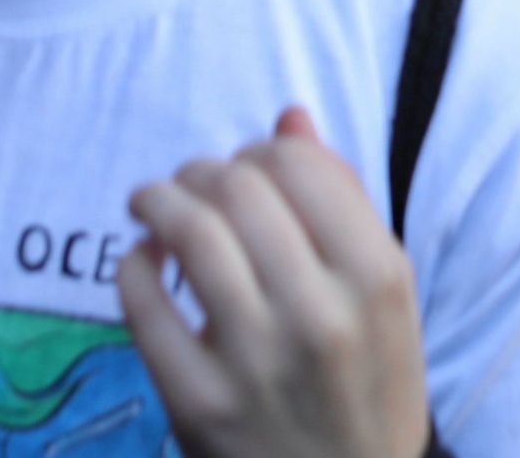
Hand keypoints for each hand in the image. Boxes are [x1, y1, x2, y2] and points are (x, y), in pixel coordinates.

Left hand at [117, 107, 426, 457]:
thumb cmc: (368, 389)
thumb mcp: (385, 301)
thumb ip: (344, 204)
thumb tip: (289, 117)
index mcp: (377, 280)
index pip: (298, 165)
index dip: (263, 150)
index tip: (248, 166)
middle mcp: (320, 315)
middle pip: (239, 188)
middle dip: (205, 171)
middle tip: (195, 184)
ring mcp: (255, 362)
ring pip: (188, 231)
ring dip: (160, 198)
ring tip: (154, 204)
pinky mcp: (197, 403)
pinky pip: (143, 301)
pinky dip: (135, 261)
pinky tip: (144, 257)